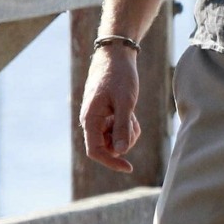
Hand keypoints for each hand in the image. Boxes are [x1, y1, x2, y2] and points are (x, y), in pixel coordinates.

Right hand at [80, 46, 141, 173]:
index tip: (129, 167)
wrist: (115, 56)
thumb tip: (119, 151)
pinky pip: (118, 129)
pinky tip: (130, 111)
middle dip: (124, 140)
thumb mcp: (125, 102)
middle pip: (108, 147)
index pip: (96, 151)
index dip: (111, 162)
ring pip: (115, 139)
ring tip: (132, 113)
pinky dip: (127, 125)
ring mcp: (98, 119)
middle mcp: (91, 122)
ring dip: (127, 132)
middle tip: (133, 121)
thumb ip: (122, 127)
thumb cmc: (119, 77)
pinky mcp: (106, 115)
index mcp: (90, 119)